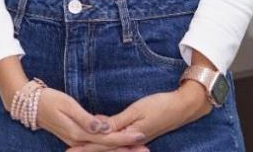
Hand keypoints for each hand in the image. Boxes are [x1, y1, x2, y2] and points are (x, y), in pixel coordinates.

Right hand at [26, 87, 147, 151]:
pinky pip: (95, 144)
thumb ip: (86, 119)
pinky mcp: (75, 137)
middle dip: (126, 148)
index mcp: (78, 133)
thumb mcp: (67, 105)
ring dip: (119, 148)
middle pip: (107, 148)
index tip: (141, 136)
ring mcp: (76, 140)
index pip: (107, 139)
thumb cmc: (49, 100)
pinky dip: (108, 145)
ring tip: (137, 147)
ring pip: (102, 148)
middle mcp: (78, 140)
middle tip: (146, 149)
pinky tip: (118, 143)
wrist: (29, 104)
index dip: (125, 139)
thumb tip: (104, 129)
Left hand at [68, 85, 210, 150]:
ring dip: (95, 147)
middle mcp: (130, 141)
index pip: (102, 144)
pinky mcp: (138, 135)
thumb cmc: (160, 105)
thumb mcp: (137, 111)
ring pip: (111, 146)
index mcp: (128, 136)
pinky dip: (107, 143)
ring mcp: (134, 139)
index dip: (85, 147)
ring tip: (79, 149)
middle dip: (87, 150)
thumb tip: (99, 127)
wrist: (183, 107)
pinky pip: (118, 142)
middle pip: (105, 148)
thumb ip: (117, 121)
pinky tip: (101, 141)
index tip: (69, 150)